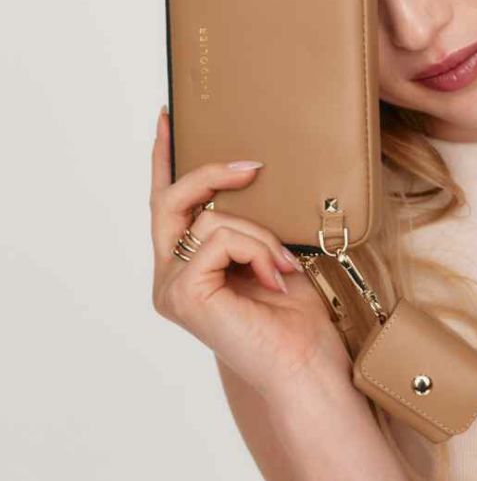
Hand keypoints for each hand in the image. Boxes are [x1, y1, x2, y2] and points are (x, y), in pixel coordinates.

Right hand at [149, 106, 352, 401]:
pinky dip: (257, 250)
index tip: (168, 118)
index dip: (164, 159)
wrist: (307, 361)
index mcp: (188, 266)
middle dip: (210, 174)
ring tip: (285, 266)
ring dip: (260, 235)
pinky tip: (274, 279)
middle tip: (253, 167)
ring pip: (210, 219)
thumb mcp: (272, 250)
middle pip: (171, 200)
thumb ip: (249, 222)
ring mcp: (171, 287)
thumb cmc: (297, 314)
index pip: (167, 203)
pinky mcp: (182, 294)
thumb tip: (252, 176)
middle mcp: (170, 276)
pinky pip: (219, 240)